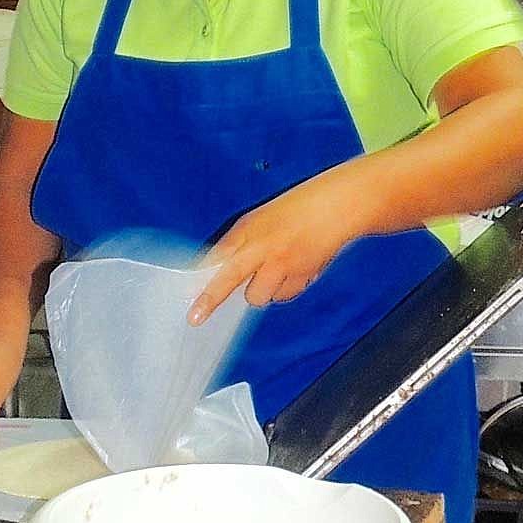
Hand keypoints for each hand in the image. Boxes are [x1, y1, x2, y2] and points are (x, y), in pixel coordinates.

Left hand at [188, 169, 372, 322]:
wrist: (338, 206)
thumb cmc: (298, 208)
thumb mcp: (260, 219)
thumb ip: (237, 243)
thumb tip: (214, 268)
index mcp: (249, 229)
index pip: (216, 258)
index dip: (200, 279)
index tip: (185, 297)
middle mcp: (262, 247)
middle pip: (229, 279)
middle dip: (211, 299)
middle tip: (196, 316)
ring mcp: (283, 263)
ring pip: (259, 296)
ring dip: (261, 290)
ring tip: (274, 272)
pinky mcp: (302, 276)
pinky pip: (284, 295)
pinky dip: (285, 289)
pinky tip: (295, 270)